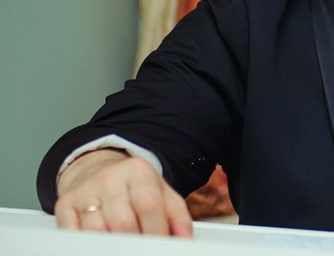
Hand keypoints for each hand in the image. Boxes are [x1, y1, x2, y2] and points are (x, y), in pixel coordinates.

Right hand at [54, 148, 192, 236]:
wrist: (97, 169)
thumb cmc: (133, 187)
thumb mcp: (160, 191)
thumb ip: (177, 215)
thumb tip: (184, 240)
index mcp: (138, 171)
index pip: (149, 205)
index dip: (156, 232)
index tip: (160, 246)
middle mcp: (109, 177)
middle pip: (123, 222)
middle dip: (136, 244)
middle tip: (142, 250)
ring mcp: (84, 190)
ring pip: (97, 231)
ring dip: (112, 246)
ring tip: (122, 247)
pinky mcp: (64, 205)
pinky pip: (73, 234)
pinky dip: (87, 245)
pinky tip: (100, 246)